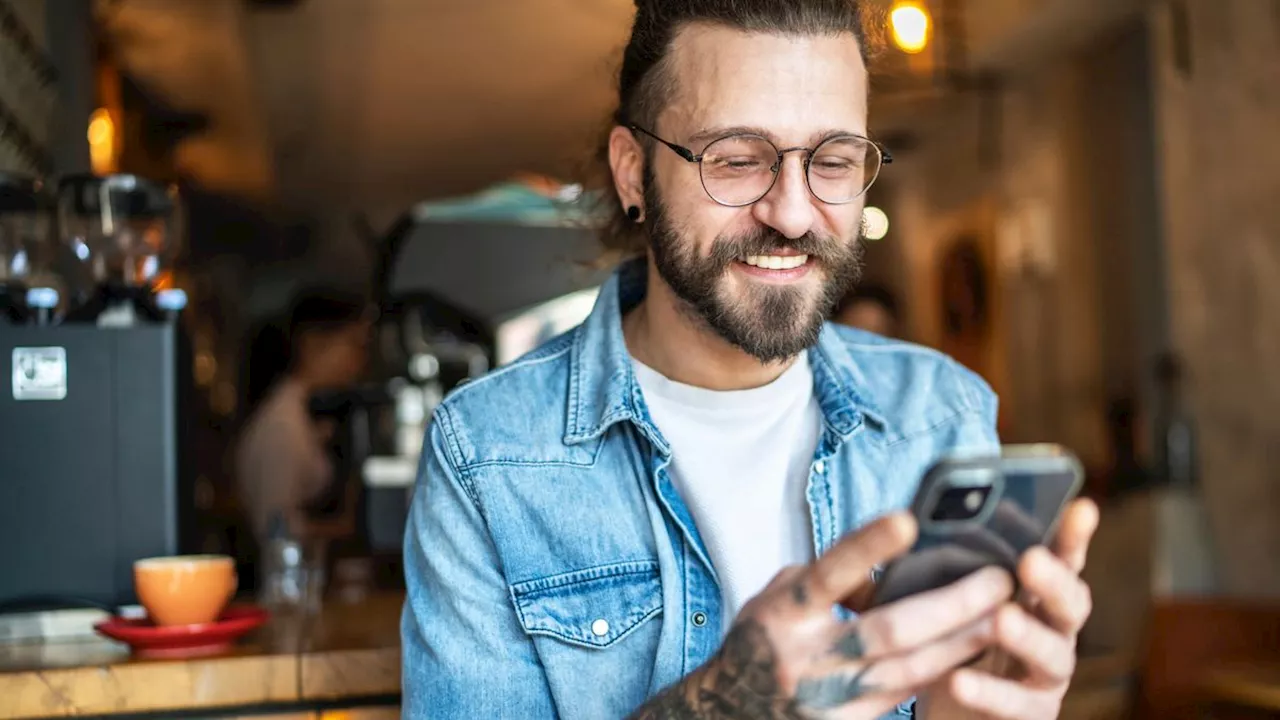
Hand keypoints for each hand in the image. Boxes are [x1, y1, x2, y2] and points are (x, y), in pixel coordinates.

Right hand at [630, 513, 1013, 718]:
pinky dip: (942, 669)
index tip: (907, 520)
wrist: (728, 712)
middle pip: (888, 630)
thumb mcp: (776, 600)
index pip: (827, 575)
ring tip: (1005, 614)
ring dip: (963, 641)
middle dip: (951, 605)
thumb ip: (823, 578)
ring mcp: (827, 697)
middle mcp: (805, 657)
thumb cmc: (761, 641)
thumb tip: (878, 557)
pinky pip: (906, 695)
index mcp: (783, 614)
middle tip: (999, 579)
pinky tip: (974, 650)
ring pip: (910, 668)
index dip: (866, 548)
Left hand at [918, 498, 1100, 719]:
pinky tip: (960, 681)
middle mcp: (1053, 631)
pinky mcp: (1030, 714)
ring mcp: (1046, 675)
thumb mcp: (945, 599)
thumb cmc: (951, 640)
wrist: (946, 708)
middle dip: (1054, 581)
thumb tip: (905, 526)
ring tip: (1002, 619)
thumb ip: (938, 568)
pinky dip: (989, 693)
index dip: (1073, 537)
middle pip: (1070, 604)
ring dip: (1028, 636)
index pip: (1062, 559)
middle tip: (1031, 560)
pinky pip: (1015, 705)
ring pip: (1053, 655)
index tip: (1080, 507)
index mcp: (1036, 594)